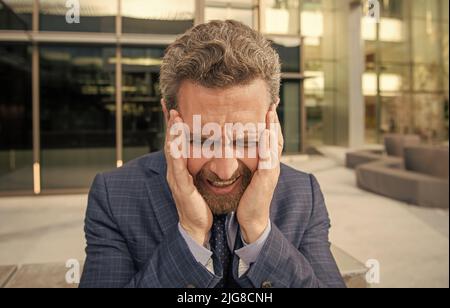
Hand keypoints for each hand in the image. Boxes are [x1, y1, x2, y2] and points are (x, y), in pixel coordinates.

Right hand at [164, 110, 212, 245]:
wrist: (197, 225)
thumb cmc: (201, 202)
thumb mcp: (201, 178)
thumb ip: (201, 165)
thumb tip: (212, 148)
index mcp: (180, 167)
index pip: (176, 141)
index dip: (173, 124)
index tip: (172, 106)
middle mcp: (174, 170)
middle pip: (170, 142)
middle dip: (170, 123)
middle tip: (170, 105)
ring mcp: (176, 179)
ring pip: (172, 152)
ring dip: (172, 134)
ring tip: (174, 118)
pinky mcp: (181, 188)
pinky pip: (178, 169)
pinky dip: (177, 155)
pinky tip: (177, 145)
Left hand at [236, 105, 283, 243]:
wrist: (250, 219)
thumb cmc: (246, 199)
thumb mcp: (247, 177)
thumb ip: (246, 164)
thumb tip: (236, 151)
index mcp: (267, 164)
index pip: (271, 139)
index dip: (271, 123)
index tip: (269, 107)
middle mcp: (272, 165)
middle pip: (277, 137)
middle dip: (275, 119)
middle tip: (274, 102)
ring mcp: (272, 171)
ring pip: (276, 144)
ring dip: (274, 126)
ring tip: (271, 111)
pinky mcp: (267, 177)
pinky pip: (269, 156)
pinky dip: (268, 142)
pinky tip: (265, 132)